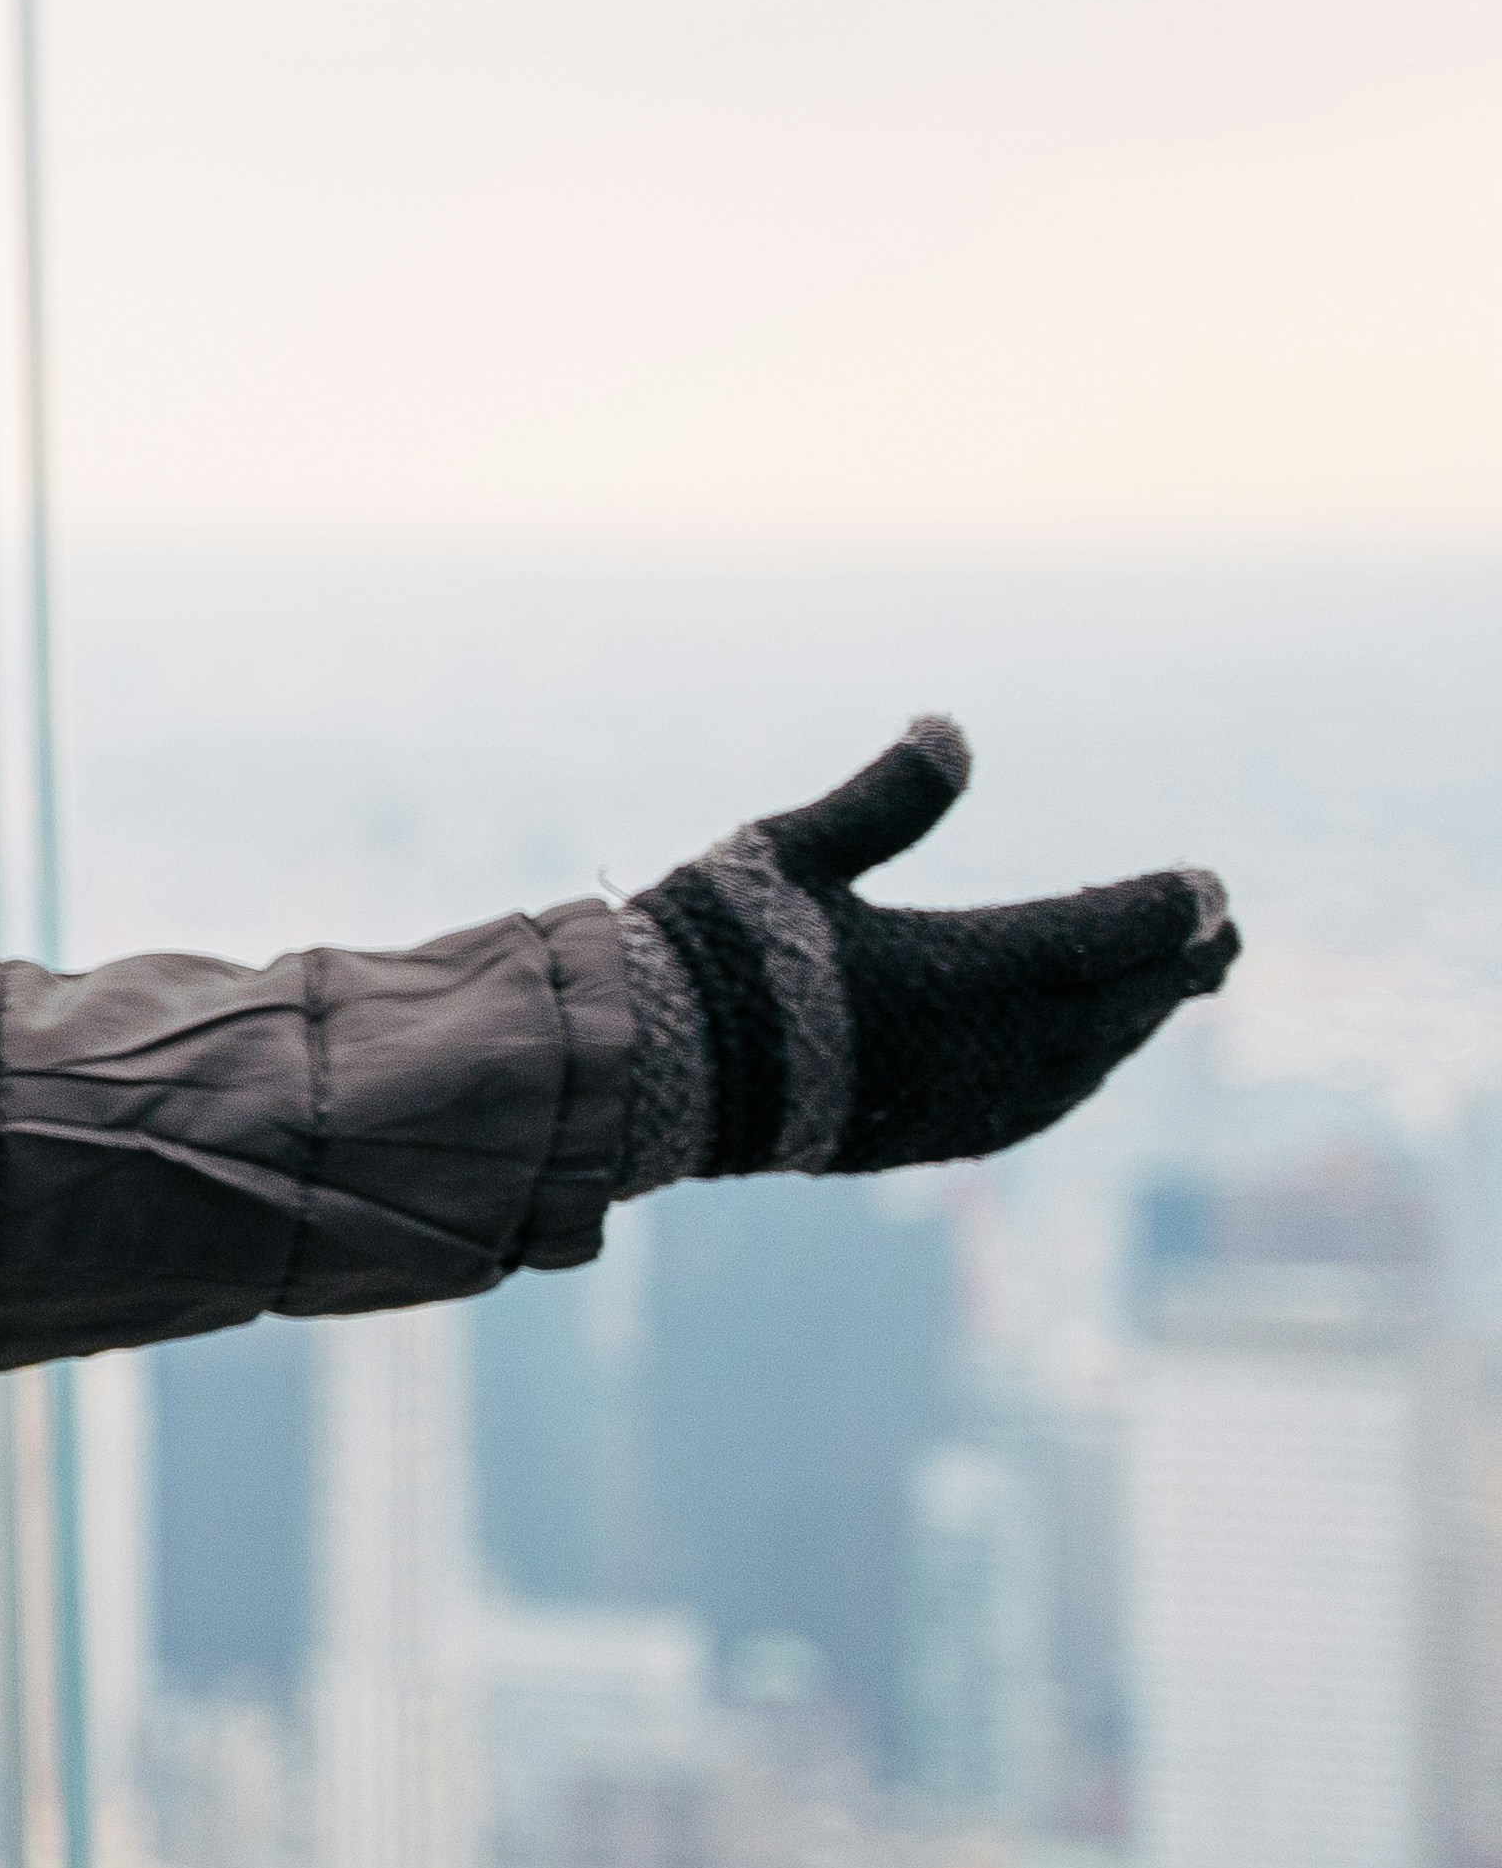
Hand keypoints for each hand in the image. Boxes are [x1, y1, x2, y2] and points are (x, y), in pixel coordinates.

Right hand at [632, 720, 1230, 1179]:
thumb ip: (883, 799)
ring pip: (1087, 1060)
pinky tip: (1079, 1059)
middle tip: (1219, 936)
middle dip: (1173, 965)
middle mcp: (987, 1046)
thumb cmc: (710, 953)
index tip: (1211, 887)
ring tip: (1161, 991)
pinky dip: (1082, 1070)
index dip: (1164, 908)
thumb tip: (952, 729)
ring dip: (1133, 1020)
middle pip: (1116, 1003)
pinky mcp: (929, 1138)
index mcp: (965, 969)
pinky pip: (1043, 1104)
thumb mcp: (789, 853)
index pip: (1101, 933)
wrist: (648, 1074)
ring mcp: (964, 1102)